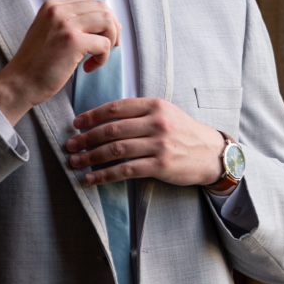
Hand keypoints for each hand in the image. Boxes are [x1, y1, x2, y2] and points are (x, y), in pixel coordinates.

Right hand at [0, 0, 120, 126]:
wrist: (19, 83)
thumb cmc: (36, 63)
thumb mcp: (48, 31)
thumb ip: (68, 22)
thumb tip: (102, 22)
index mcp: (52, 5)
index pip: (90, 1)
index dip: (103, 18)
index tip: (103, 36)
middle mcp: (58, 10)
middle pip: (102, 8)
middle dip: (112, 28)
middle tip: (108, 47)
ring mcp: (65, 24)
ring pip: (108, 22)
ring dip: (110, 40)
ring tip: (98, 56)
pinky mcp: (73, 41)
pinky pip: (105, 44)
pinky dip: (102, 58)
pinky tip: (87, 68)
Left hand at [65, 97, 226, 186]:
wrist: (213, 154)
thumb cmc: (183, 133)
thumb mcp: (165, 113)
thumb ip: (138, 112)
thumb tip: (102, 119)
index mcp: (155, 106)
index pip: (115, 108)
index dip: (91, 116)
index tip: (76, 124)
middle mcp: (157, 123)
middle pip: (111, 130)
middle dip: (86, 138)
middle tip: (69, 145)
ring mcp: (159, 144)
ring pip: (115, 150)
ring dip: (90, 157)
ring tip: (75, 162)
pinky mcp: (161, 165)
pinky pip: (125, 170)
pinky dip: (104, 175)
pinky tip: (91, 178)